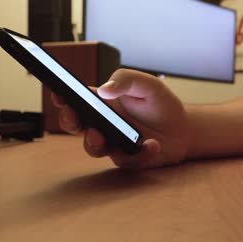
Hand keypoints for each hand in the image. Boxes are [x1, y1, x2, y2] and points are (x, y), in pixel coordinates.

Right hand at [51, 69, 188, 168]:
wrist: (183, 129)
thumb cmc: (160, 104)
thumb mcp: (148, 84)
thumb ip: (126, 80)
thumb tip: (104, 90)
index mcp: (103, 103)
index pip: (77, 99)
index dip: (63, 97)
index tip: (59, 94)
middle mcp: (103, 123)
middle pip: (76, 125)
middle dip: (70, 121)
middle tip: (74, 119)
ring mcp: (113, 142)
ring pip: (93, 147)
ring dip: (94, 143)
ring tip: (102, 137)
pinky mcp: (127, 158)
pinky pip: (125, 160)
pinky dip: (139, 154)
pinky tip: (152, 145)